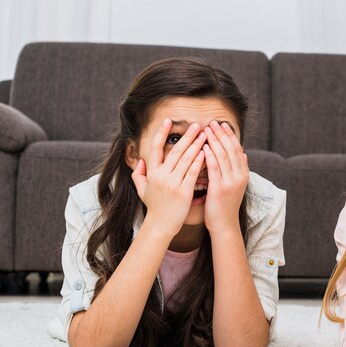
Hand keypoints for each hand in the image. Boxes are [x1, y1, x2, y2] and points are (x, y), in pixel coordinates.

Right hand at [131, 119, 205, 237]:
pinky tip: (205, 152)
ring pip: (186, 159)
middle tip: (197, 125)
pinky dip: (199, 161)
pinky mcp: (183, 191)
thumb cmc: (154, 207)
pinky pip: (192, 172)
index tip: (168, 120)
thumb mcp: (142, 190)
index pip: (155, 148)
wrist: (160, 225)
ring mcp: (172, 183)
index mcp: (152, 173)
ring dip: (196, 145)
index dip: (161, 133)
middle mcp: (161, 176)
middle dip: (187, 136)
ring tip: (204, 135)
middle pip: (175, 151)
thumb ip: (139, 175)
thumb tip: (140, 161)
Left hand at [202, 121, 248, 233]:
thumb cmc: (225, 204)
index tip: (222, 125)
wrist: (224, 225)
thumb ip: (239, 169)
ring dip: (214, 141)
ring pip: (223, 156)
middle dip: (221, 134)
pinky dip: (210, 155)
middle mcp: (240, 176)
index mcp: (244, 174)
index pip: (237, 149)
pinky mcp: (220, 188)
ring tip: (206, 130)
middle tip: (212, 122)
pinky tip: (204, 146)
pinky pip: (215, 168)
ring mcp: (231, 182)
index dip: (229, 136)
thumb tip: (244, 154)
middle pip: (231, 149)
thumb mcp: (236, 185)